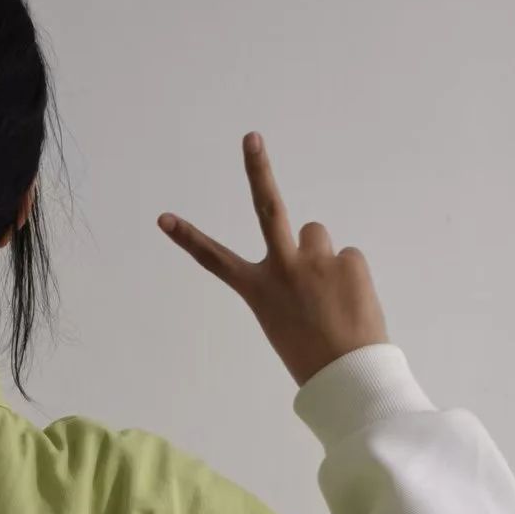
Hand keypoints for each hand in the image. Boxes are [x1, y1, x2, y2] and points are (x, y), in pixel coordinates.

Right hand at [157, 133, 389, 387]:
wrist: (348, 375)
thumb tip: (313, 258)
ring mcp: (316, 260)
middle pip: (267, 207)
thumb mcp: (283, 319)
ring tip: (331, 295)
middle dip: (257, 169)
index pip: (214, 260)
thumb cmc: (310, 355)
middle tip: (251, 138)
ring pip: (318, 239)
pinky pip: (347, 258)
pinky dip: (349, 277)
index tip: (164, 217)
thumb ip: (289, 282)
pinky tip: (351, 302)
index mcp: (257, 290)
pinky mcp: (349, 260)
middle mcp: (282, 267)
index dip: (187, 237)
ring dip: (323, 258)